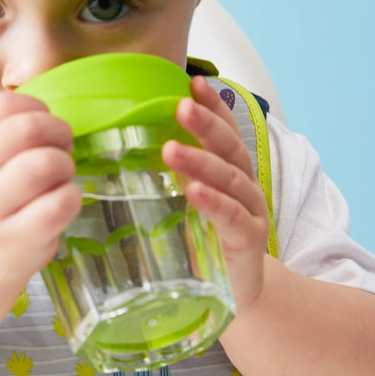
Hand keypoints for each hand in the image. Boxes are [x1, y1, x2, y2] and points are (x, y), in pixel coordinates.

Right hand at [0, 91, 81, 284]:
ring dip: (65, 163)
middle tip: (62, 146)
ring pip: (42, 165)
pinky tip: (65, 199)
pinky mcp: (16, 242)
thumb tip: (49, 95)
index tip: (44, 122)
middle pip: (24, 130)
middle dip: (57, 130)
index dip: (35, 106)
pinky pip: (58, 204)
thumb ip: (6, 128)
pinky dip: (73, 195)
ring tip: (62, 174)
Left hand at [162, 76, 269, 311]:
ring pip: (230, 179)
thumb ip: (168, 176)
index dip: (212, 107)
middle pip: (229, 148)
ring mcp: (250, 212)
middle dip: (206, 125)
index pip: (224, 132)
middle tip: (182, 106)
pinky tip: (195, 191)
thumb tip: (123, 146)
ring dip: (202, 161)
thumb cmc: (204, 239)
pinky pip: (231, 217)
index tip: (194, 83)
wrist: (236, 292)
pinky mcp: (248, 241)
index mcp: (229, 171)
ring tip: (173, 149)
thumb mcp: (185, 201)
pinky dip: (214, 202)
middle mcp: (245, 186)